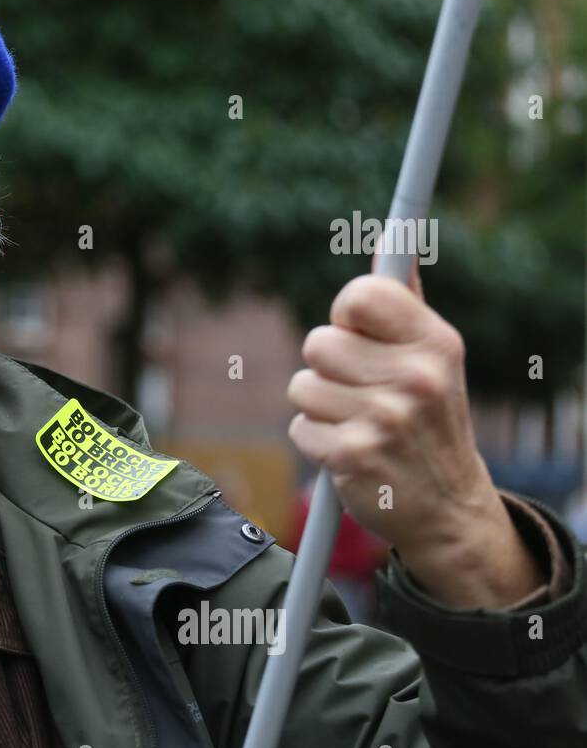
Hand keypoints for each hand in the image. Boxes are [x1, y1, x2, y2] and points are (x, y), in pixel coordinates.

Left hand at [286, 260, 542, 608]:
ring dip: (320, 407)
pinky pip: (300, 427)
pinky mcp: (353, 456)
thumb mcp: (432, 358)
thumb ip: (404, 300)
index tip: (360, 337)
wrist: (447, 506)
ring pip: (302, 386)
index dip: (346, 316)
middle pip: (319, 342)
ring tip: (356, 423)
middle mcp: (415, 378)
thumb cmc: (429, 419)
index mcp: (435, 344)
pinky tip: (351, 450)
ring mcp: (384, 419)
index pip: (360, 296)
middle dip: (329, 368)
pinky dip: (316, 441)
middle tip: (362, 392)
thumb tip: (388, 241)